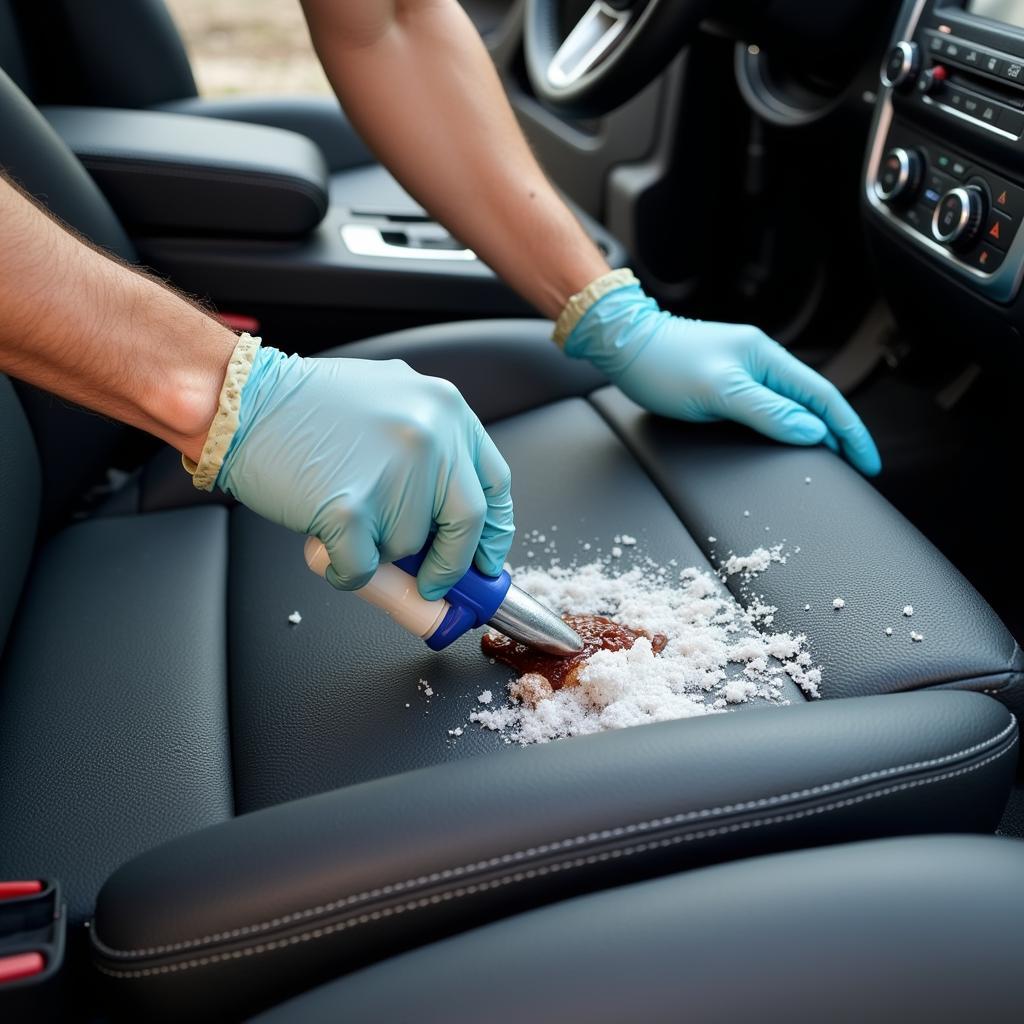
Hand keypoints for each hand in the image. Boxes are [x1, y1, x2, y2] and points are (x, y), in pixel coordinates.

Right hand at [216, 347, 514, 598]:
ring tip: (346, 520)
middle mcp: (431, 436)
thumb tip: (450, 519)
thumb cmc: (307, 405)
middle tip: (432, 581)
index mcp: (446, 409)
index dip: (494, 530)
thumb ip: (431, 449)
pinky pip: (364, 569)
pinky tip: (327, 545)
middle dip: (451, 564)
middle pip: (467, 524)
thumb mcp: (393, 401)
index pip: (495, 483)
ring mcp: (395, 472)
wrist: (242, 401)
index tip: (487, 558)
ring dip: (378, 551)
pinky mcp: (352, 508)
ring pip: (409, 547)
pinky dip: (346, 571)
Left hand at [564, 285, 880, 475]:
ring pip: (794, 404)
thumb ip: (766, 411)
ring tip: (836, 458)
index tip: (867, 461)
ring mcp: (744, 369)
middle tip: (859, 466)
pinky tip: (792, 438)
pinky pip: (771, 405)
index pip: (823, 397)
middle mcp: (761, 360)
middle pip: (815, 401)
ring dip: (817, 430)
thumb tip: (811, 432)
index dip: (849, 431)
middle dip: (841, 433)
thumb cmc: (664, 365)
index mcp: (766, 357)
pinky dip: (789, 424)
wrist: (624, 347)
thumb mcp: (718, 391)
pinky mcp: (727, 381)